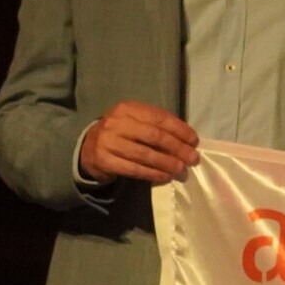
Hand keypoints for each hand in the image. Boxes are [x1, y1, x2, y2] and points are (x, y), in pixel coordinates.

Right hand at [79, 101, 199, 184]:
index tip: (194, 141)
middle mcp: (116, 122)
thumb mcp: (135, 122)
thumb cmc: (122, 134)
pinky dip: (152, 173)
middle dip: (177, 148)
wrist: (89, 148)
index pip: (159, 118)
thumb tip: (187, 139)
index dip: (180, 130)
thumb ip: (157, 126)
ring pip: (145, 154)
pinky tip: (165, 176)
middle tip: (192, 158)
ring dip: (167, 163)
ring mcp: (108, 141)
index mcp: (127, 108)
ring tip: (181, 169)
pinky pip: (134, 169)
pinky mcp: (104, 160)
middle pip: (154, 136)